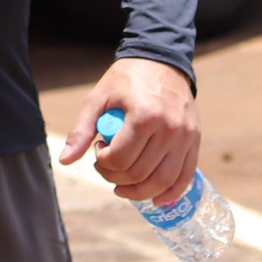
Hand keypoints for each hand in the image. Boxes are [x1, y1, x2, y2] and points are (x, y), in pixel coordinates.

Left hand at [58, 57, 199, 205]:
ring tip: (122, 186)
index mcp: (145, 116)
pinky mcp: (195, 141)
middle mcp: (169, 129)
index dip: (103, 162)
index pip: (120, 159)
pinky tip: (156, 200)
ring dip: (139, 192)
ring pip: (162, 181)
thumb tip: (66, 160)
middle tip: (107, 164)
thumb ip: (82, 129)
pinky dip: (171, 194)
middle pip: (139, 173)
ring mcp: (185, 137)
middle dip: (116, 176)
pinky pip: (185, 176)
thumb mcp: (98, 97)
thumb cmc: (126, 79)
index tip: (99, 149)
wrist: (161, 61)